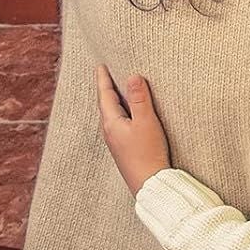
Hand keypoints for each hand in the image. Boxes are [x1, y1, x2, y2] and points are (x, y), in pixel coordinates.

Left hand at [96, 65, 170, 194]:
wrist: (149, 183)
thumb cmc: (147, 152)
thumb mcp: (146, 122)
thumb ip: (140, 99)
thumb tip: (132, 76)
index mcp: (111, 123)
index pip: (105, 96)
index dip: (103, 80)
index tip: (100, 66)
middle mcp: (110, 131)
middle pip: (106, 104)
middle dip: (106, 88)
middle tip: (106, 73)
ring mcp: (117, 140)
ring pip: (112, 114)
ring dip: (114, 99)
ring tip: (117, 88)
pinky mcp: (125, 146)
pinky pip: (120, 121)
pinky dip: (122, 110)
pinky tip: (129, 112)